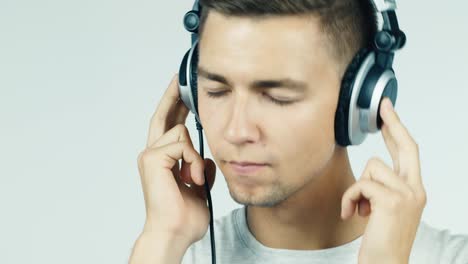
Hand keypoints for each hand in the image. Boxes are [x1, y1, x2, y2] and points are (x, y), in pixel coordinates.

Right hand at [137, 74, 215, 246]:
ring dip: (195, 155)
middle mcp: (152, 153)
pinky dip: (192, 161)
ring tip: (195, 179)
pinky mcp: (152, 158)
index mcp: (163, 159)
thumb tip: (206, 158)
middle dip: (173, 95)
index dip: (176, 107)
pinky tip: (191, 179)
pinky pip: (181, 144)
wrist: (175, 232)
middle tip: (179, 76)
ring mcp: (150, 154)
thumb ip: (200, 166)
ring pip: (180, 131)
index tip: (183, 92)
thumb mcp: (200, 185)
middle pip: (163, 115)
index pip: (169, 125)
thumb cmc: (185, 214)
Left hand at [341, 97, 426, 263]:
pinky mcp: (391, 202)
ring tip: (358, 208)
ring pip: (372, 167)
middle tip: (382, 107)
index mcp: (413, 190)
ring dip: (357, 188)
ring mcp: (406, 195)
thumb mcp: (384, 209)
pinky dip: (349, 198)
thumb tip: (371, 170)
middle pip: (406, 146)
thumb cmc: (381, 238)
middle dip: (393, 123)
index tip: (388, 112)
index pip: (408, 152)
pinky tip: (351, 214)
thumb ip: (382, 188)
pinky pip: (361, 184)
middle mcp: (415, 190)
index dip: (398, 130)